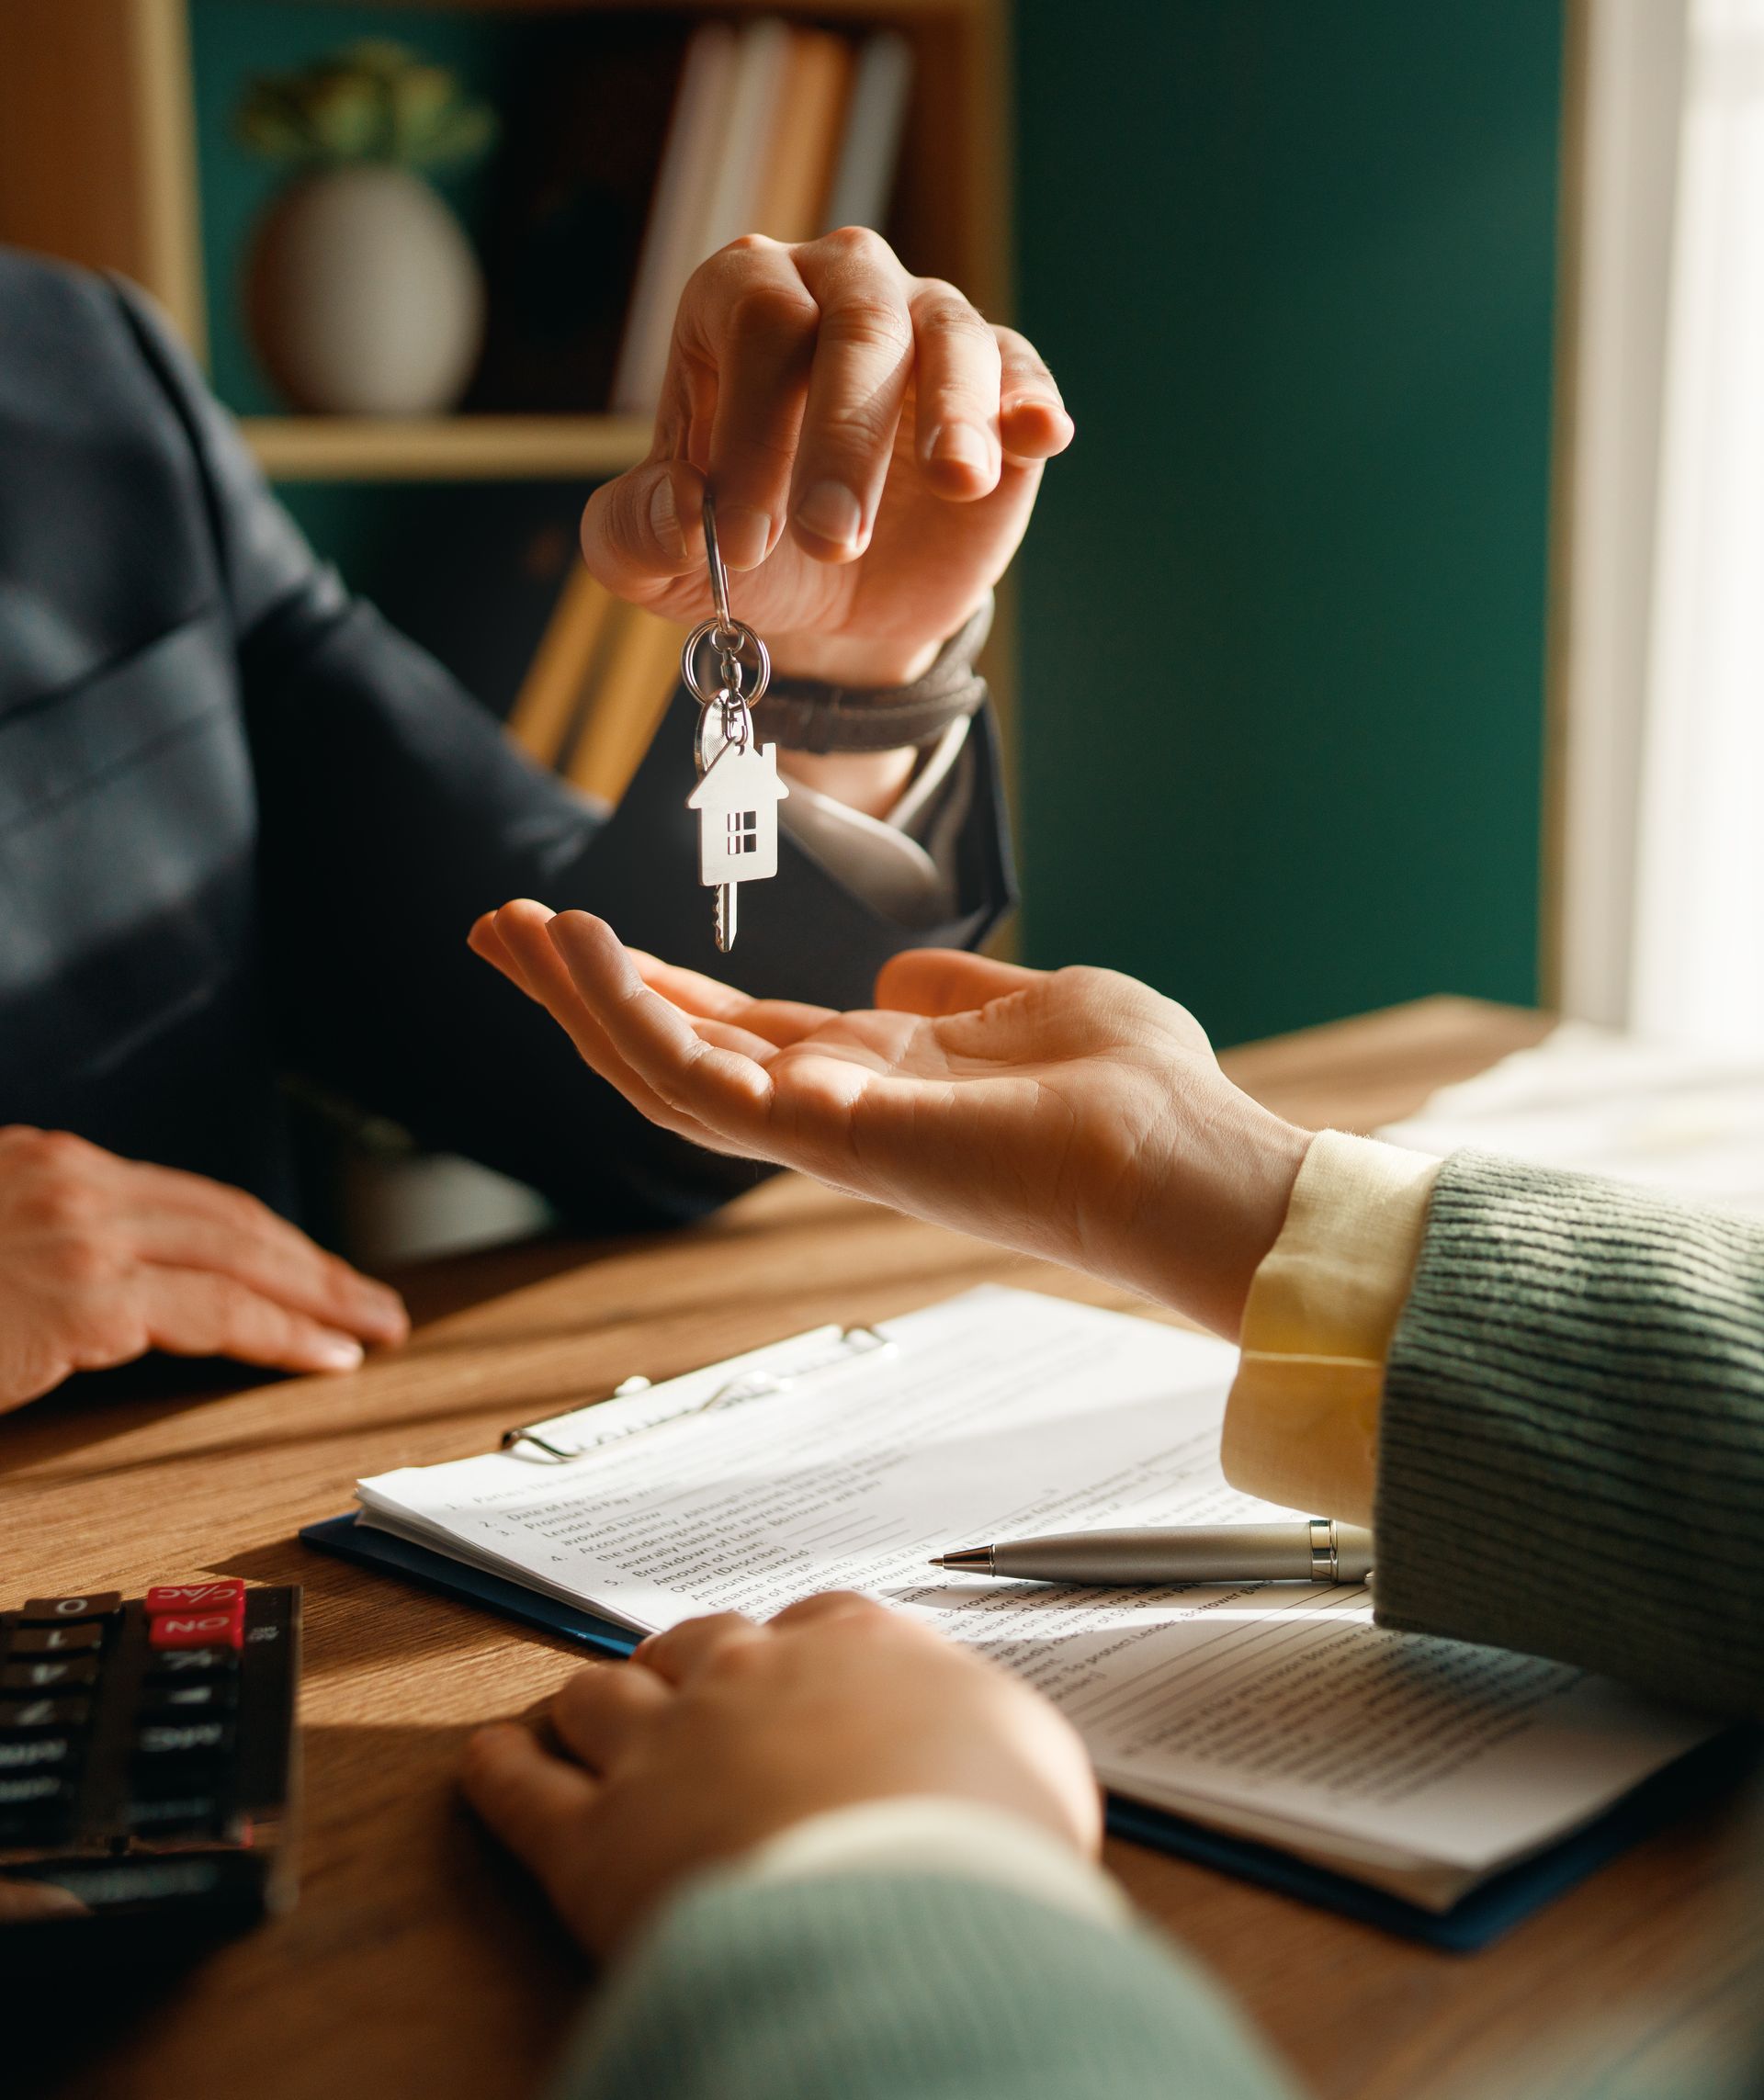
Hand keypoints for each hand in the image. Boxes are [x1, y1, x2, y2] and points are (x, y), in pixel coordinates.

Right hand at [0, 1126, 407, 1412]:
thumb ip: (46, 1248)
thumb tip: (102, 1287)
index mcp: (52, 1165)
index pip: (192, 1202)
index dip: (270, 1240)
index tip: (315, 1271)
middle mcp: (76, 1186)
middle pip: (231, 1223)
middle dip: (315, 1265)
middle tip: (372, 1300)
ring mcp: (84, 1238)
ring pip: (241, 1260)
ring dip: (323, 1295)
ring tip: (374, 1326)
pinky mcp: (83, 1299)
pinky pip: (216, 1315)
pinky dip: (285, 1335)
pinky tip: (326, 1355)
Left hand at [461, 1593, 1097, 1961]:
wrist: (906, 1913)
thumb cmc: (986, 1836)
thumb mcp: (1035, 1759)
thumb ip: (992, 1729)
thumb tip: (986, 1748)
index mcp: (855, 1648)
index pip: (816, 1622)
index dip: (797, 1648)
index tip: (793, 1665)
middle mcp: (748, 1677)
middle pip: (698, 1643)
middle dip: (688, 1663)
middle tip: (682, 1686)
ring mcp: (661, 1750)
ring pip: (600, 1697)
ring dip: (592, 1703)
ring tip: (582, 1710)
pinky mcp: (592, 1842)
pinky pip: (523, 1792)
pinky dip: (499, 1772)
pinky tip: (487, 1760)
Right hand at [468, 905, 1311, 1337]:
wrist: (1187, 1159)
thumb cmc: (1139, 1092)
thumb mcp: (1040, 1002)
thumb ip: (961, 991)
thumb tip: (898, 972)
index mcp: (874, 1077)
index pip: (734, 1031)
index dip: (654, 984)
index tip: (581, 931)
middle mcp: (833, 1109)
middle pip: (674, 1053)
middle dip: (581, 994)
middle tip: (499, 929)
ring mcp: (823, 1131)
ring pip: (661, 1074)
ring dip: (580, 1003)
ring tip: (516, 931)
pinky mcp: (827, 1136)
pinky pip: (701, 1078)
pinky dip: (631, 1017)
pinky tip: (591, 951)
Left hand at [583, 229, 1072, 688]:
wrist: (832, 604)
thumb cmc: (740, 550)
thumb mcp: (659, 562)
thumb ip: (635, 536)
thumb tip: (682, 514)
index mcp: (742, 302)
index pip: (757, 321)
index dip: (751, 428)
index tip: (744, 542)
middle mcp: (838, 288)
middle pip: (855, 320)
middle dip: (843, 437)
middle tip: (829, 542)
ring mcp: (926, 328)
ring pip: (948, 335)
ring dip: (951, 414)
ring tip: (954, 482)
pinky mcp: (1000, 386)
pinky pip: (1020, 371)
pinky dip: (1027, 400)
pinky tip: (1035, 436)